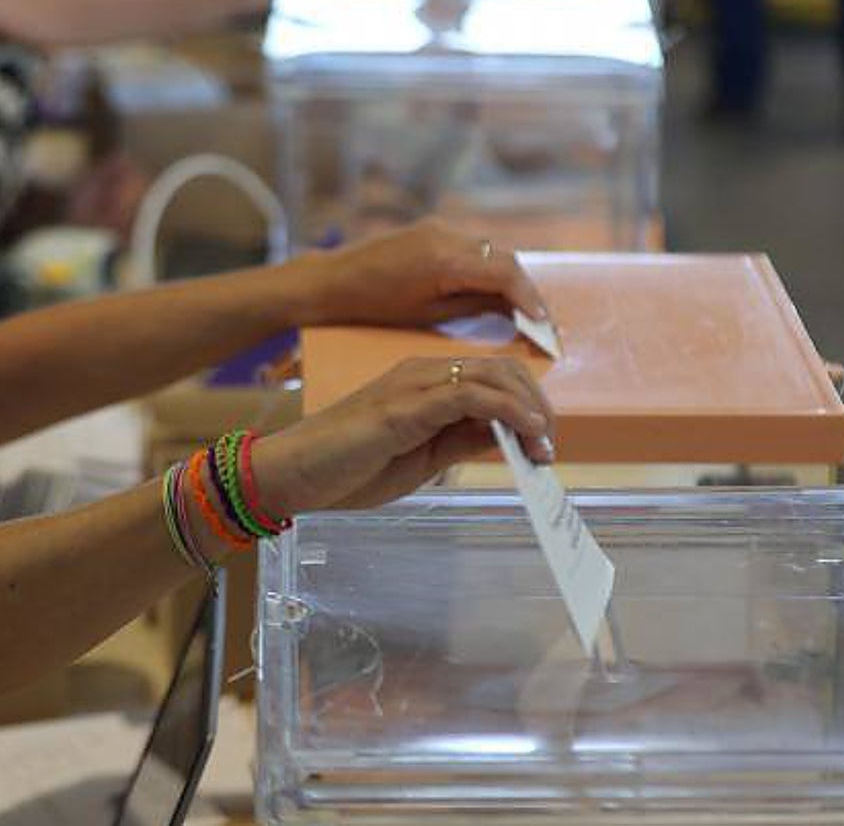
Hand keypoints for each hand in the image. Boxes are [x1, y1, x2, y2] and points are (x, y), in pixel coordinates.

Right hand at [251, 357, 554, 515]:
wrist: (293, 474)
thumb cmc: (348, 469)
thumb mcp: (422, 458)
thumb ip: (461, 441)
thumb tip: (507, 438)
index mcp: (425, 383)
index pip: (493, 377)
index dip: (529, 404)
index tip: (545, 443)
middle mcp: (423, 373)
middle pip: (502, 369)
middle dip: (538, 404)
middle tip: (550, 447)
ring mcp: (414, 385)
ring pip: (492, 375)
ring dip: (530, 409)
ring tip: (545, 445)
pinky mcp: (406, 406)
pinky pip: (471, 396)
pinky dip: (509, 412)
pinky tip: (526, 434)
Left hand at [295, 218, 548, 327]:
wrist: (334, 280)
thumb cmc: (375, 305)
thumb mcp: (429, 314)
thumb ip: (474, 307)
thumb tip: (512, 311)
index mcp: (446, 259)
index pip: (505, 273)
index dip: (531, 298)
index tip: (544, 324)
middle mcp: (448, 235)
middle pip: (504, 259)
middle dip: (525, 290)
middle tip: (539, 322)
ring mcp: (440, 227)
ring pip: (491, 251)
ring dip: (507, 278)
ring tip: (519, 311)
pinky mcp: (432, 229)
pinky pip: (472, 247)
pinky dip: (487, 268)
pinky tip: (490, 292)